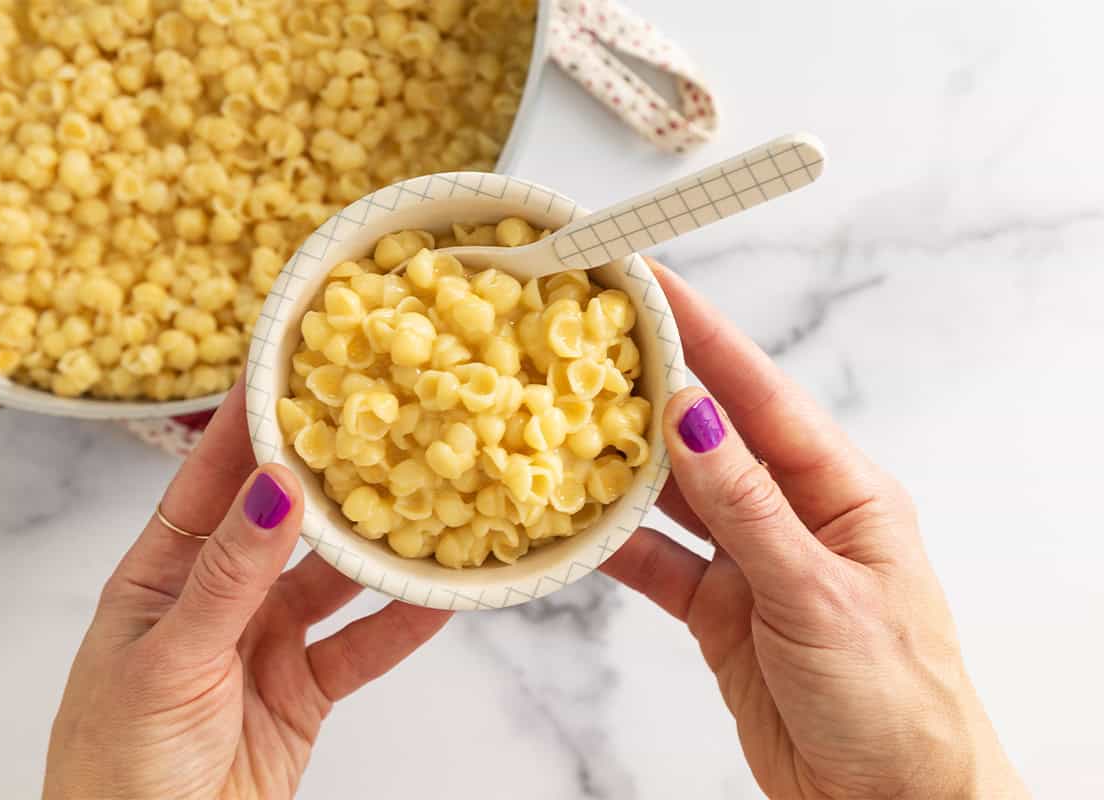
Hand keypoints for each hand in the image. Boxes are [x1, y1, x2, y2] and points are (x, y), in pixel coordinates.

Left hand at [44, 384, 450, 799]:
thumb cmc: (119, 765)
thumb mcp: (168, 659)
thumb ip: (228, 576)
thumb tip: (274, 486)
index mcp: (161, 577)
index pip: (209, 482)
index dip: (246, 425)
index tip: (287, 365)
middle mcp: (218, 598)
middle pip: (283, 522)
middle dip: (328, 476)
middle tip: (379, 419)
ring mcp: (264, 643)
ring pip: (333, 580)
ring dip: (375, 549)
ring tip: (427, 499)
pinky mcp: (304, 690)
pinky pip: (361, 647)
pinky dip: (401, 624)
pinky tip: (439, 595)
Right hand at [603, 263, 1026, 798]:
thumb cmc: (894, 700)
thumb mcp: (818, 593)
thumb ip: (747, 506)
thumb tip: (692, 414)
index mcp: (842, 490)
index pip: (760, 391)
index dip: (702, 332)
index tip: (648, 281)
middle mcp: (793, 512)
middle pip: (709, 430)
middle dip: (650, 382)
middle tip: (583, 334)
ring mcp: (751, 558)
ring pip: (674, 491)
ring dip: (622, 461)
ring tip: (562, 416)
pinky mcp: (718, 606)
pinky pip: (656, 559)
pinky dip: (616, 542)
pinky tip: (576, 520)